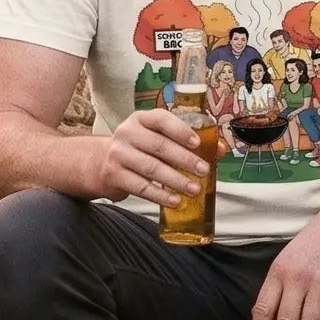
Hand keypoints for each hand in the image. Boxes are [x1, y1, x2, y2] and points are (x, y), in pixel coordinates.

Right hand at [94, 109, 208, 207]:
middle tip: (204, 170)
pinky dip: (160, 195)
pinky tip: (175, 200)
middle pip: (159, 146)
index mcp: (141, 119)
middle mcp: (127, 133)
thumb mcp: (156, 138)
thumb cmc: (138, 149)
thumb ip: (186, 142)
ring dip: (175, 180)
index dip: (181, 131)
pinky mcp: (114, 175)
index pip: (162, 120)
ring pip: (151, 168)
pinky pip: (141, 187)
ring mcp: (118, 154)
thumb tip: (219, 149)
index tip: (198, 143)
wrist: (99, 162)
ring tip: (194, 189)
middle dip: (184, 159)